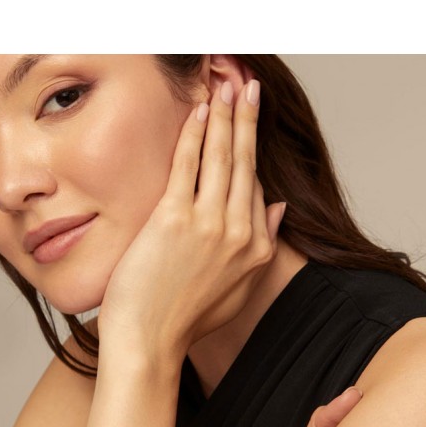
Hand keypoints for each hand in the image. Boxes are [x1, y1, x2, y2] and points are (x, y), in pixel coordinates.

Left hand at [97, 80, 285, 362]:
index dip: (252, 152)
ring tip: (228, 87)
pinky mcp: (174, 218)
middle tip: (249, 88)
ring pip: (222, 157)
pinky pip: (188, 163)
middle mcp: (239, 233)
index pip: (255, 189)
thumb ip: (262, 248)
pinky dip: (195, 133)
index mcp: (256, 250)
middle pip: (246, 164)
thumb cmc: (184, 320)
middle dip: (248, 120)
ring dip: (225, 117)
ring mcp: (208, 224)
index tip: (250, 124)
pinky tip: (199, 110)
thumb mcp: (236, 291)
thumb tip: (277, 208)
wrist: (148, 340)